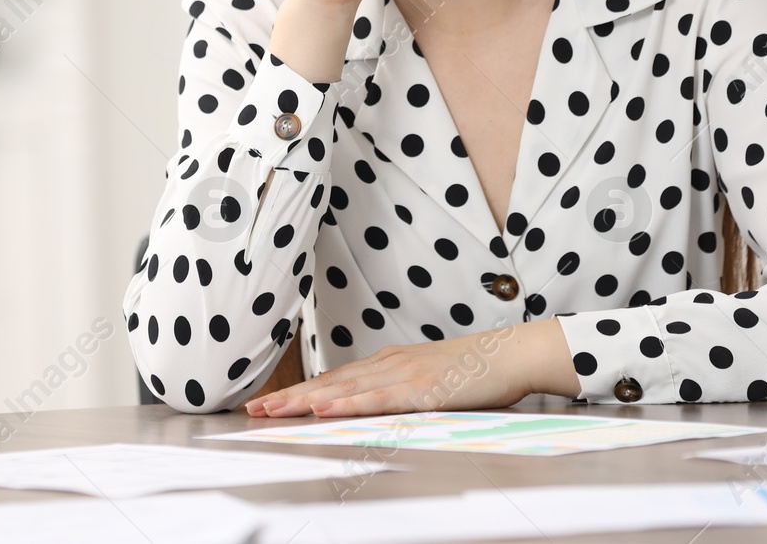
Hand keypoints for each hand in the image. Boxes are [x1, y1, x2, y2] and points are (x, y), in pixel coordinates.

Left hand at [241, 319, 580, 417]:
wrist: (512, 354)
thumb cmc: (476, 371)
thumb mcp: (431, 380)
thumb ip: (402, 391)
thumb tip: (380, 406)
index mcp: (391, 363)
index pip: (337, 379)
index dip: (302, 392)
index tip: (271, 404)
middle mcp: (390, 364)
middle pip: (331, 383)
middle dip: (291, 398)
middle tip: (254, 412)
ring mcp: (404, 374)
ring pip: (345, 390)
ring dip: (306, 401)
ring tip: (274, 412)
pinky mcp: (420, 388)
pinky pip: (377, 398)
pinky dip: (347, 404)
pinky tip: (325, 409)